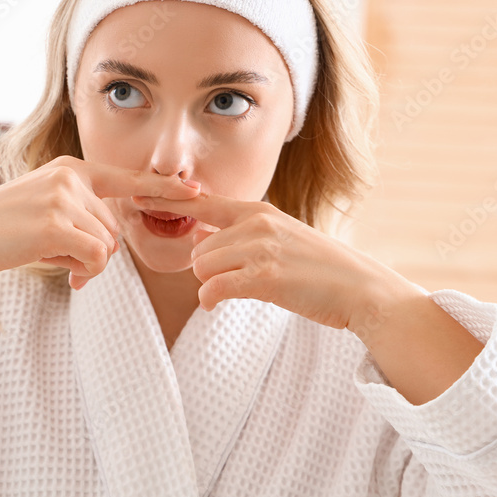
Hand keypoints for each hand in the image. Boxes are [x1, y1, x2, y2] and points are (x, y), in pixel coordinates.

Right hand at [0, 156, 201, 289]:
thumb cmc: (1, 229)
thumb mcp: (43, 209)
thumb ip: (78, 220)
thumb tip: (103, 257)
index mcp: (72, 170)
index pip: (127, 179)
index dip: (164, 189)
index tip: (196, 191)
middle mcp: (72, 178)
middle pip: (115, 230)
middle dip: (95, 252)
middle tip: (61, 256)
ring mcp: (64, 199)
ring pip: (106, 247)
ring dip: (83, 261)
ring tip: (46, 252)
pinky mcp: (56, 224)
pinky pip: (94, 258)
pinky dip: (79, 269)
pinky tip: (52, 263)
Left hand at [132, 192, 418, 332]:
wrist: (361, 290)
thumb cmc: (320, 270)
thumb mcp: (281, 238)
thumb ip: (242, 235)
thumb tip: (203, 243)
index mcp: (258, 211)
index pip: (202, 203)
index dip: (167, 200)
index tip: (135, 193)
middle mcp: (256, 224)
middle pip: (198, 250)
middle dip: (209, 271)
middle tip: (241, 281)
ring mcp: (261, 249)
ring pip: (202, 269)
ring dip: (214, 285)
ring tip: (247, 289)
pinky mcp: (265, 277)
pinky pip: (213, 289)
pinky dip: (212, 299)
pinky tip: (222, 303)